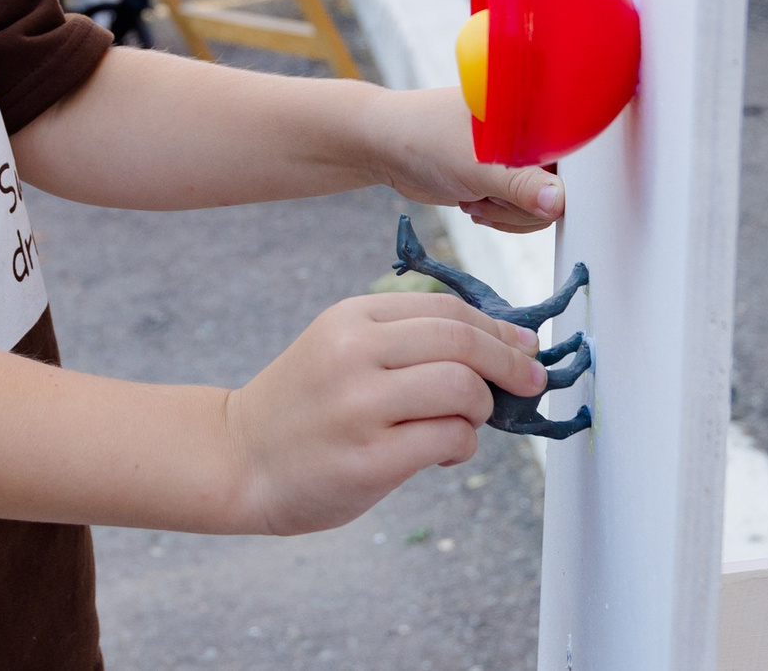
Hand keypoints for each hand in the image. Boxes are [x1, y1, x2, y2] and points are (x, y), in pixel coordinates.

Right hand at [223, 293, 543, 534]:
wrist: (239, 457)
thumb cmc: (303, 407)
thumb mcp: (340, 348)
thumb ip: (403, 339)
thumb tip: (500, 343)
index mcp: (350, 318)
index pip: (446, 309)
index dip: (497, 327)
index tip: (524, 345)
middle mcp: (354, 353)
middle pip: (462, 341)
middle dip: (510, 362)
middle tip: (529, 382)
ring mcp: (360, 406)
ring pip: (463, 388)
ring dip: (482, 408)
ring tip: (464, 423)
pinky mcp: (370, 458)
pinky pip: (450, 438)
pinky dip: (463, 445)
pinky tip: (443, 452)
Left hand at [362, 85, 562, 233]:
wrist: (382, 146)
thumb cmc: (425, 139)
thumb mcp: (476, 165)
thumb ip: (520, 186)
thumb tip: (558, 203)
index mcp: (533, 110)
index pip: (574, 151)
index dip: (562, 180)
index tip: (538, 197)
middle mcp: (532, 131)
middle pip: (561, 186)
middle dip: (523, 204)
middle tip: (488, 194)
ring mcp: (519, 156)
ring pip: (541, 204)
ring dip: (508, 213)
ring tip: (473, 196)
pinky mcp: (505, 177)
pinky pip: (522, 209)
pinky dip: (501, 215)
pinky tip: (471, 203)